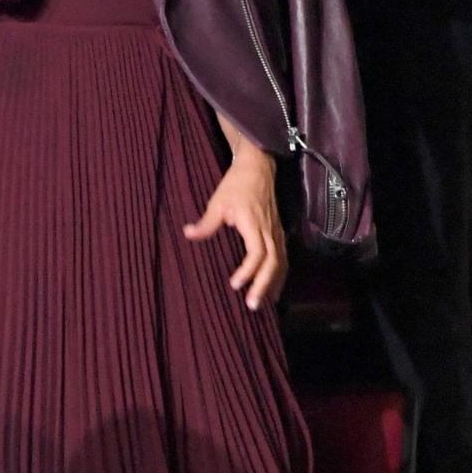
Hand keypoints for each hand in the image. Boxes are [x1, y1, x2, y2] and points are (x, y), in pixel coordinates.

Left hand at [183, 141, 286, 308]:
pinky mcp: (279, 232)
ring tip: (262, 302)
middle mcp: (269, 230)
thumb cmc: (236, 184)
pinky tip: (274, 289)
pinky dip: (279, 275)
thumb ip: (206, 222)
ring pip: (281, 262)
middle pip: (273, 262)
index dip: (248, 270)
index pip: (257, 252)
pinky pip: (283, 257)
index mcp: (254, 223)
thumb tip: (188, 233)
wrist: (258, 167)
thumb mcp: (218, 201)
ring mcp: (277, 231)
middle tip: (252, 305)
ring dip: (273, 283)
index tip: (235, 284)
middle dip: (264, 285)